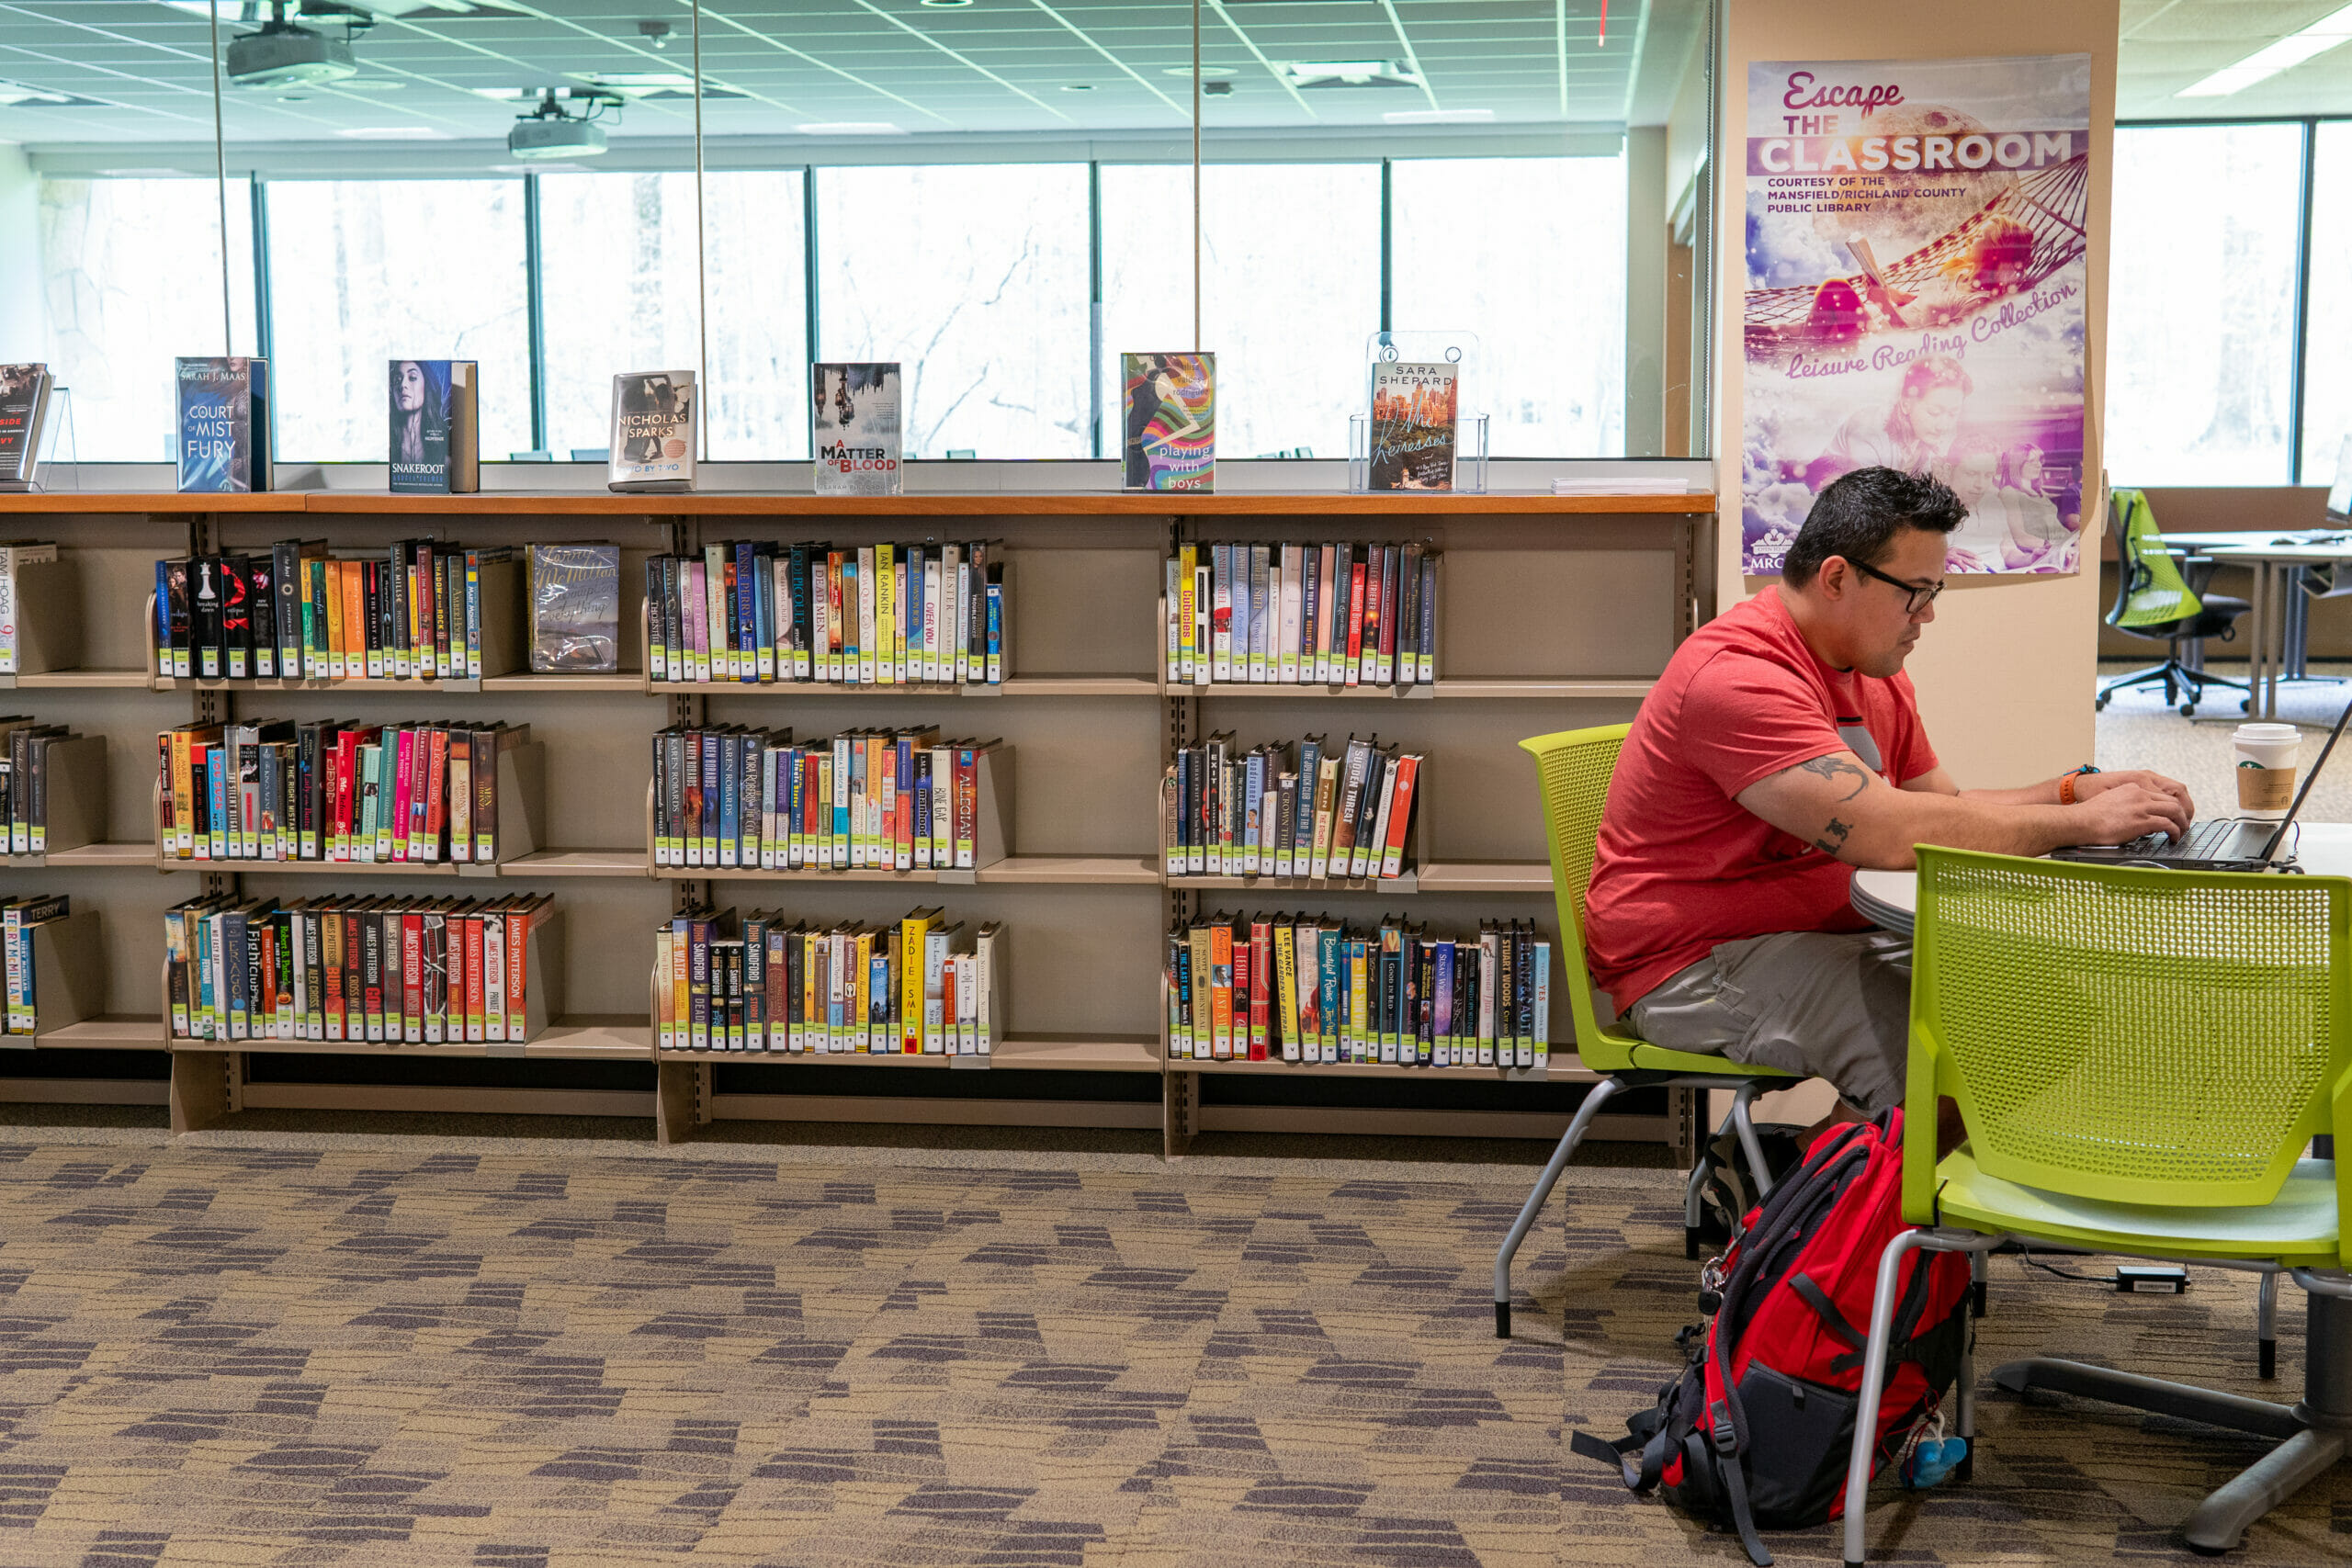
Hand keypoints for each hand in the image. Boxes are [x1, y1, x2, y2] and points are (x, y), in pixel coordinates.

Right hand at [2073, 779, 2193, 844]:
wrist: (2080, 821)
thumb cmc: (2090, 816)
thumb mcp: (2111, 801)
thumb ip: (2127, 804)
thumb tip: (2135, 817)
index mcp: (2132, 787)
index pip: (2160, 794)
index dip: (2170, 806)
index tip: (2172, 816)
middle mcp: (2140, 794)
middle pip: (2172, 801)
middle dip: (2181, 814)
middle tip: (2182, 825)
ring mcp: (2142, 806)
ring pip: (2174, 811)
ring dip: (2181, 823)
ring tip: (2181, 832)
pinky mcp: (2142, 821)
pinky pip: (2168, 825)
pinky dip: (2175, 832)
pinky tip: (2173, 838)